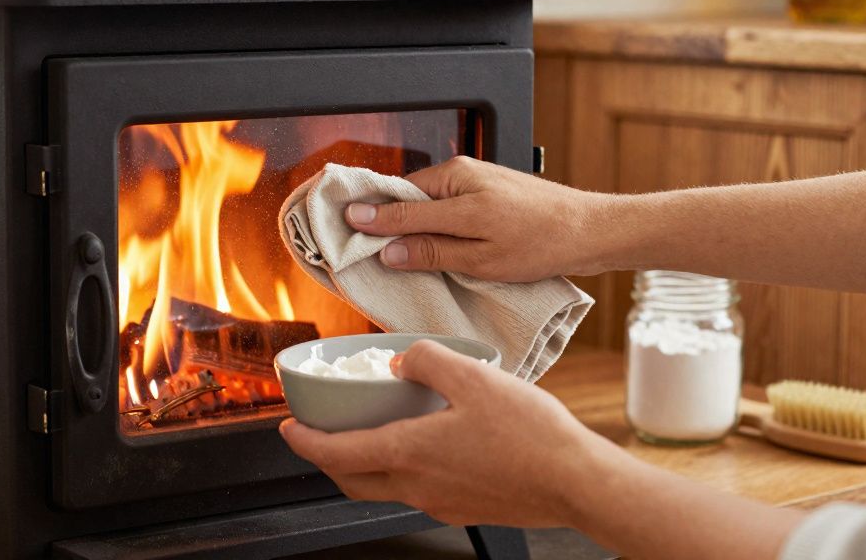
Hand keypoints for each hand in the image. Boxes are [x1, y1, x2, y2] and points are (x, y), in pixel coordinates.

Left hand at [278, 340, 617, 527]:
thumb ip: (427, 360)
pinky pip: (416, 489)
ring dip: (364, 464)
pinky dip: (401, 468)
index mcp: (410, 453)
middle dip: (326, 459)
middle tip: (317, 435)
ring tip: (368, 433)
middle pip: (351, 480)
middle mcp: (417, 486)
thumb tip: (399, 358)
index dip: (304, 441)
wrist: (578, 483)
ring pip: (383, 487)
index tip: (287, 428)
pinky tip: (424, 444)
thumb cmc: (532, 435)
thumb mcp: (474, 376)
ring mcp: (441, 502)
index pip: (336, 453)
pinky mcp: (464, 507)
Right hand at [344, 156, 610, 280]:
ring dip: (412, 224)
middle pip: (407, 199)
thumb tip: (387, 251)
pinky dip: (434, 223)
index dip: (366, 217)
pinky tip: (434, 244)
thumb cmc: (542, 242)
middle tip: (359, 245)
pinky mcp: (485, 189)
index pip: (395, 202)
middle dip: (386, 221)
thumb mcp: (481, 256)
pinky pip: (446, 205)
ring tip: (395, 251)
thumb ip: (431, 250)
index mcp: (453, 184)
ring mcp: (473, 178)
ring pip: (427, 203)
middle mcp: (460, 173)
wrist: (590, 230)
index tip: (338, 224)